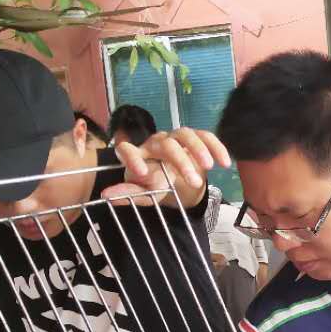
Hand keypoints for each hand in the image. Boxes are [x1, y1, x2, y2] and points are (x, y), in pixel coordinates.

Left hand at [104, 128, 230, 209]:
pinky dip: (216, 147)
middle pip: (166, 144)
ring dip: (198, 149)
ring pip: (186, 135)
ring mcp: (176, 137)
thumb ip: (129, 194)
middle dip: (180, 162)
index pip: (129, 150)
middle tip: (192, 181)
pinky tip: (224, 163)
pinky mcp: (196, 137)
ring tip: (208, 167)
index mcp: (138, 154)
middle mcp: (156, 142)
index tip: (141, 173)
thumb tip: (106, 196)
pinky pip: (206, 136)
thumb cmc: (157, 186)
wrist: (178, 182)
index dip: (133, 158)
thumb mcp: (144, 193)